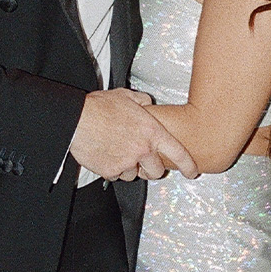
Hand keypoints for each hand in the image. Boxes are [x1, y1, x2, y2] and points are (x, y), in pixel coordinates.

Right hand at [71, 89, 195, 181]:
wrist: (78, 120)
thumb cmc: (100, 106)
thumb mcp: (127, 96)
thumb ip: (143, 101)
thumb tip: (149, 104)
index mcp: (151, 131)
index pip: (178, 153)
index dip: (188, 165)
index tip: (192, 172)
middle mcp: (142, 150)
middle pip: (157, 171)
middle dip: (152, 168)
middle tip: (145, 161)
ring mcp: (127, 163)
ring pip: (135, 174)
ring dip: (130, 167)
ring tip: (118, 150)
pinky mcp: (111, 171)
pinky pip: (117, 175)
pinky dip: (114, 169)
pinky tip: (107, 154)